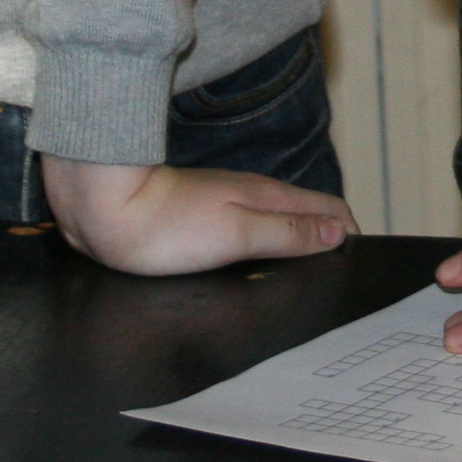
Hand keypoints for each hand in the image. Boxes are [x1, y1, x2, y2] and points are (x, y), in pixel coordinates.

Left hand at [39, 158, 353, 275]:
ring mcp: (228, 202)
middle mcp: (251, 194)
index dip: (348, 234)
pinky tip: (262, 258)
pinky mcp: (205, 214)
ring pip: (280, 217)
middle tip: (343, 267)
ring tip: (312, 264)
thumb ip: (287, 234)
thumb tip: (335, 233)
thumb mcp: (237, 235)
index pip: (328, 209)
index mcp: (267, 197)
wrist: (103, 210)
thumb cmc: (164, 227)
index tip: (358, 260)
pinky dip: (271, 239)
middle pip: (307, 212)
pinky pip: (253, 224)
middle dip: (331, 235)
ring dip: (301, 237)